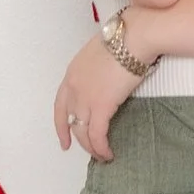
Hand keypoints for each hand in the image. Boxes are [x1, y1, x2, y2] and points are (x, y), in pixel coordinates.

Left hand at [54, 27, 145, 159]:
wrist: (133, 38)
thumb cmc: (124, 39)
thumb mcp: (100, 55)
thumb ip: (97, 71)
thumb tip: (107, 79)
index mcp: (72, 74)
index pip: (60, 106)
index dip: (61, 125)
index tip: (64, 139)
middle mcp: (74, 88)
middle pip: (71, 122)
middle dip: (79, 140)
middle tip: (90, 150)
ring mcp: (85, 98)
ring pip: (83, 132)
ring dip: (92, 147)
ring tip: (102, 156)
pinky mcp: (101, 106)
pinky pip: (97, 134)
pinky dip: (101, 147)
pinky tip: (108, 153)